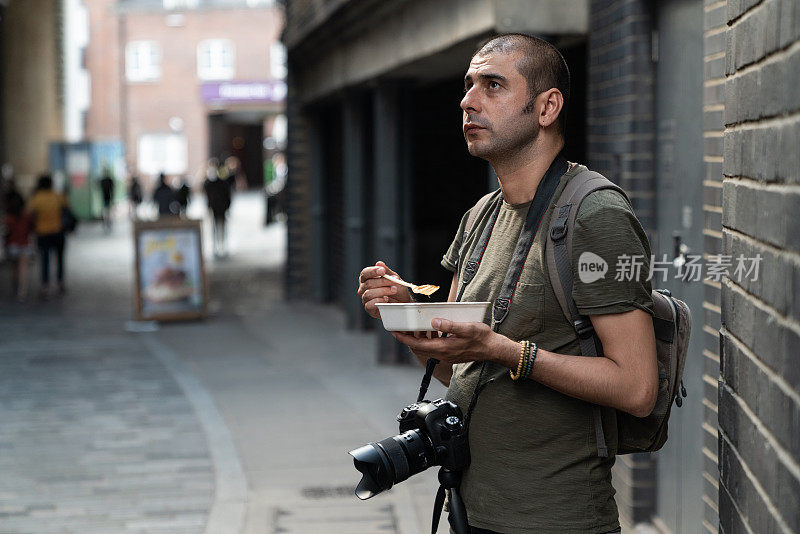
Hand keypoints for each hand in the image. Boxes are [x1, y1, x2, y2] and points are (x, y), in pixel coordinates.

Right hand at [357, 261, 411, 318]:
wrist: (403, 302)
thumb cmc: (397, 289)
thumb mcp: (394, 278)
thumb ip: (387, 272)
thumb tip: (379, 263)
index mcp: (367, 278)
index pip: (365, 273)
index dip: (373, 271)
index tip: (383, 271)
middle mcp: (364, 288)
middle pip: (368, 283)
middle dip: (383, 282)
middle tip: (395, 282)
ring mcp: (365, 299)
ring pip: (369, 293)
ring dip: (383, 291)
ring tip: (394, 290)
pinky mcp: (369, 308)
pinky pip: (369, 304)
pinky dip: (379, 301)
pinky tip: (386, 299)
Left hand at [391, 318, 507, 364]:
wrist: (493, 349)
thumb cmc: (482, 338)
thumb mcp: (466, 328)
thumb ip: (449, 326)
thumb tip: (434, 322)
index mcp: (444, 348)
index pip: (418, 345)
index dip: (405, 339)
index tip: (395, 333)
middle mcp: (443, 354)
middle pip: (419, 347)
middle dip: (408, 338)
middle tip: (401, 328)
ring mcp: (447, 355)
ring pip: (427, 347)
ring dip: (420, 338)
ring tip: (416, 326)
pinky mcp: (451, 354)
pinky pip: (435, 347)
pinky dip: (430, 339)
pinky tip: (433, 330)